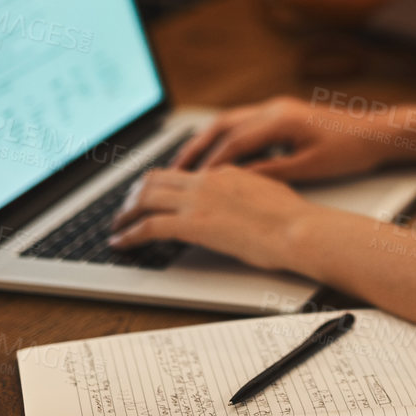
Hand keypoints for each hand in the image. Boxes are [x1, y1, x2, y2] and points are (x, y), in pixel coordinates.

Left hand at [108, 165, 316, 270]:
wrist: (298, 229)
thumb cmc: (292, 219)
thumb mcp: (267, 195)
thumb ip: (246, 194)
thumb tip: (240, 203)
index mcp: (224, 172)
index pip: (181, 174)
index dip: (160, 186)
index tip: (151, 197)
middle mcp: (207, 181)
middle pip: (155, 179)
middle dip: (134, 195)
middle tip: (126, 210)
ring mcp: (198, 201)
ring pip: (145, 198)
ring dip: (126, 212)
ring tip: (117, 226)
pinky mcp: (193, 224)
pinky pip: (148, 226)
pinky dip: (129, 234)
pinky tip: (121, 243)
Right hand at [170, 95, 400, 180]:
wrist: (376, 132)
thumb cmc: (349, 150)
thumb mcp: (311, 167)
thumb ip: (273, 172)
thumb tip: (239, 181)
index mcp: (280, 120)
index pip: (234, 141)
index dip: (211, 163)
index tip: (191, 182)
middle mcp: (274, 108)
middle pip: (223, 126)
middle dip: (197, 148)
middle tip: (173, 169)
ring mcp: (276, 108)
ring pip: (230, 121)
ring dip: (206, 141)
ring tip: (186, 163)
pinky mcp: (281, 113)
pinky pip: (243, 122)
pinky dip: (224, 138)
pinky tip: (216, 156)